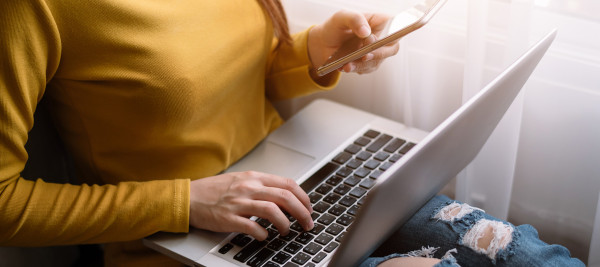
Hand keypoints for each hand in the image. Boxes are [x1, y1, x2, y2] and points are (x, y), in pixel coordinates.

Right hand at [189, 171, 313, 240]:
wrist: (188, 197)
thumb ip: (262, 186)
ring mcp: (239, 203)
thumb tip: (285, 197)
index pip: (287, 184)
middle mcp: (248, 188)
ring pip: (272, 211)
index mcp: (254, 177)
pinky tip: (264, 236)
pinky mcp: (228, 218)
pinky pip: (252, 227)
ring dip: (285, 224)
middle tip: (307, 224)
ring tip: (287, 231)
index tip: (309, 208)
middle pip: (285, 197)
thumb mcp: (241, 180)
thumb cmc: (215, 191)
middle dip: (302, 212)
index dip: (303, 197)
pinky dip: (263, 234)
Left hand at [308, 10, 399, 74]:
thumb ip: (355, 19)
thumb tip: (365, 32)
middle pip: (392, 48)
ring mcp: (375, 52)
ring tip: (348, 65)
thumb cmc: (336, 26)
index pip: (396, 26)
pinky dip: (356, 69)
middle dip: (379, 53)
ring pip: (377, 61)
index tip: (382, 38)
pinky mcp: (367, 64)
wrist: (323, 43)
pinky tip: (345, 67)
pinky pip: (366, 69)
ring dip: (363, 64)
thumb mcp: (342, 17)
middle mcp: (380, 38)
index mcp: (379, 22)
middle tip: (365, 55)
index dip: (394, 33)